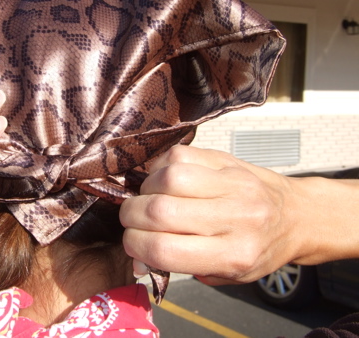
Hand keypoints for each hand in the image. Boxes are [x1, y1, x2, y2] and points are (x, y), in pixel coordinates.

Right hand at [120, 145, 302, 284]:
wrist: (298, 215)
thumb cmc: (258, 249)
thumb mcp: (224, 273)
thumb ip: (179, 266)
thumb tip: (136, 257)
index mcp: (233, 255)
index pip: (163, 249)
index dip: (134, 245)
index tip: (131, 242)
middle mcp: (234, 218)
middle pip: (160, 212)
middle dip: (132, 215)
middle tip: (132, 218)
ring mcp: (231, 184)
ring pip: (167, 178)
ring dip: (146, 189)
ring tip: (150, 197)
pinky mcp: (226, 159)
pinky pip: (178, 155)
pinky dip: (161, 167)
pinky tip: (165, 179)